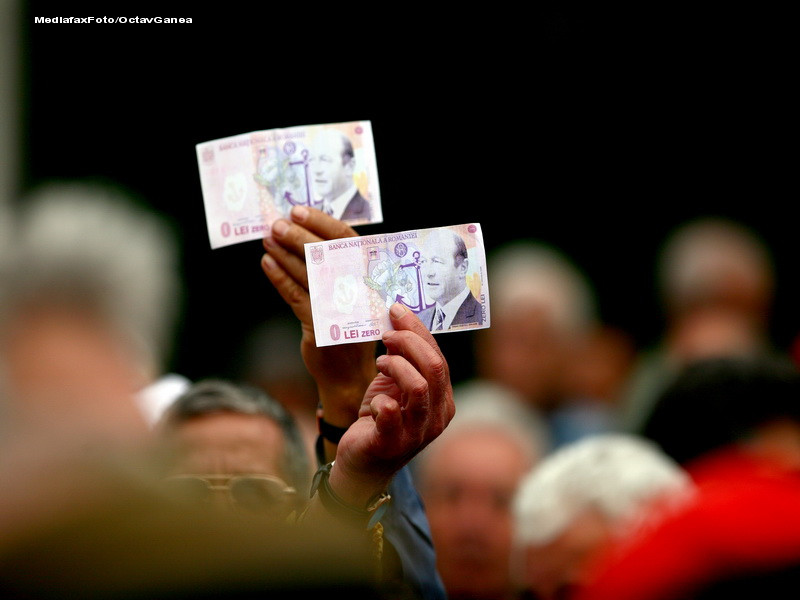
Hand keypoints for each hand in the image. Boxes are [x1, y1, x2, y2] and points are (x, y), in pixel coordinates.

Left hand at [261, 207, 377, 428]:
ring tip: (267, 240)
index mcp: (368, 278)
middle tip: (277, 224)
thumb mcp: (351, 296)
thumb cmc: (348, 329)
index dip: (322, 223)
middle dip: (297, 236)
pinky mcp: (319, 325)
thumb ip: (338, 269)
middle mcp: (357, 290)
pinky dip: (278, 277)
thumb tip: (306, 234)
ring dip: (284, 253)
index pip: (348, 241)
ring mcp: (339, 307)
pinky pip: (294, 295)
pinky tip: (267, 263)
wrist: (348, 375)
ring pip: (307, 272)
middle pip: (325, 253)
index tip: (299, 211)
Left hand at [328, 302, 454, 505]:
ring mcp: (417, 433)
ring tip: (380, 362)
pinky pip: (390, 415)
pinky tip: (374, 401)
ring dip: (395, 366)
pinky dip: (380, 401)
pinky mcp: (391, 444)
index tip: (396, 311)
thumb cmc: (380, 418)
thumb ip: (402, 357)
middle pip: (433, 368)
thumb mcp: (394, 384)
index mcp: (443, 400)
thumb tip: (398, 319)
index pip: (438, 357)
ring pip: (418, 387)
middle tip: (386, 334)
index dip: (418, 330)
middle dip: (408, 342)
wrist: (361, 462)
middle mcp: (437, 417)